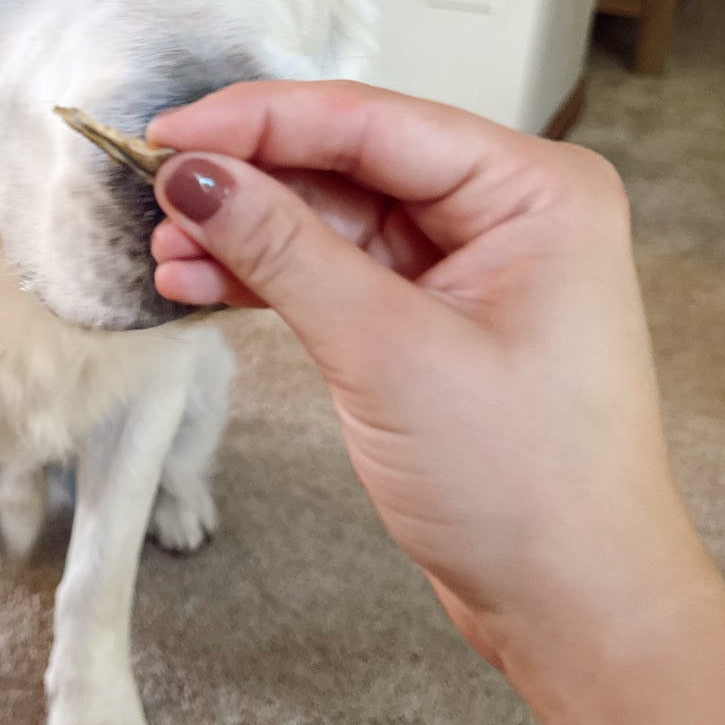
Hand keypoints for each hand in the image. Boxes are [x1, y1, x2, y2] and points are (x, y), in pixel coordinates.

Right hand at [148, 81, 716, 672]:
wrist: (569, 603)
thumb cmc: (526, 485)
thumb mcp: (386, 350)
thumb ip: (283, 249)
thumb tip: (195, 176)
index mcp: (532, 190)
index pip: (371, 122)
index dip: (258, 121)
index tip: (168, 132)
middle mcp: (504, 212)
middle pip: (346, 165)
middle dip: (246, 182)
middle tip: (155, 194)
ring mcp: (465, 266)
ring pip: (330, 221)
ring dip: (246, 235)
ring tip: (166, 253)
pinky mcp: (428, 318)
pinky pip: (334, 273)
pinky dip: (269, 278)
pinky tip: (202, 282)